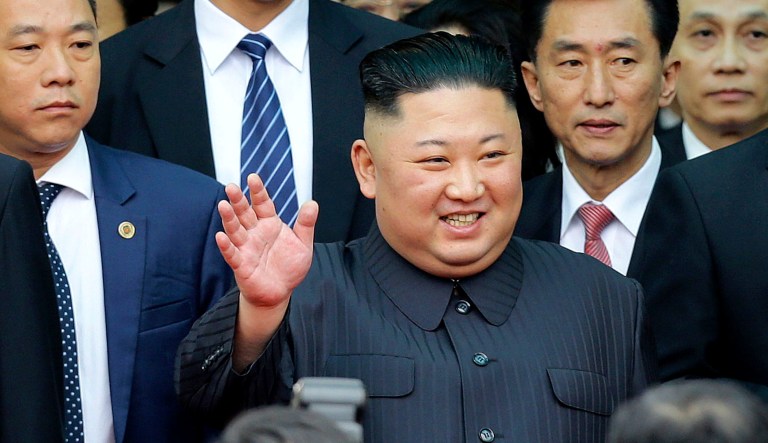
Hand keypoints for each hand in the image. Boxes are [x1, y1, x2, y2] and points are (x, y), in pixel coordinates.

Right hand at [216, 174, 317, 309]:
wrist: (281, 291)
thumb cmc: (289, 266)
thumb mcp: (303, 244)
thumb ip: (305, 224)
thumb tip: (312, 203)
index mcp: (269, 224)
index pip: (262, 204)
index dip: (258, 191)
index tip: (253, 177)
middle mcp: (255, 233)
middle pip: (244, 213)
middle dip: (238, 200)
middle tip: (231, 186)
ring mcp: (246, 248)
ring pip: (235, 230)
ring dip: (228, 219)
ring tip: (223, 205)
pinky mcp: (241, 265)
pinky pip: (232, 254)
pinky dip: (226, 246)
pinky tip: (220, 236)